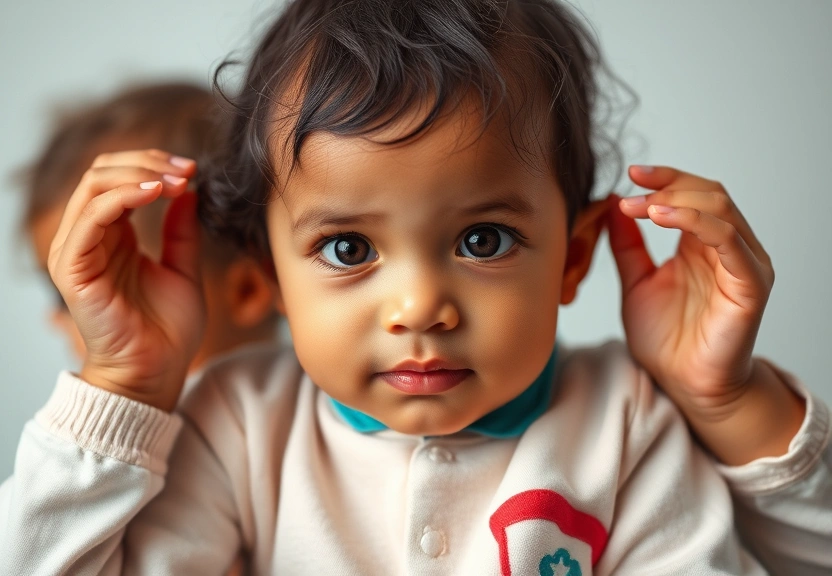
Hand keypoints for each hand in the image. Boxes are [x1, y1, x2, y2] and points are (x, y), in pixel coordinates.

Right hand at [48, 150, 205, 411]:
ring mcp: (78, 251)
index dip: (154, 166)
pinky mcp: (74, 268)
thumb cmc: (168, 330)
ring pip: (94, 186)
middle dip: (147, 162)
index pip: (118, 179)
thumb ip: (181, 230)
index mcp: (113, 236)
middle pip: (102, 173)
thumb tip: (189, 190)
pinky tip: (156, 193)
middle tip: (186, 168)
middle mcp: (90, 238)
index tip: (193, 170)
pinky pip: (92, 217)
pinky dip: (124, 196)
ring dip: (138, 173)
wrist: (157, 371)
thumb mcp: (184, 268)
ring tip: (176, 180)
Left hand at [607, 165, 803, 463]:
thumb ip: (628, 245)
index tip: (630, 174)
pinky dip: (695, 221)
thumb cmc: (666, 340)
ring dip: (677, 199)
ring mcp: (743, 263)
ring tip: (640, 205)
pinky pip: (728, 239)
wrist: (684, 385)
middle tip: (631, 190)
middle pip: (708, 192)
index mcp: (702, 244)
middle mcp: (728, 248)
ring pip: (720, 208)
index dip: (664, 178)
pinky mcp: (750, 283)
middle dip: (668, 184)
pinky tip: (661, 218)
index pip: (692, 193)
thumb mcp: (636, 282)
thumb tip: (611, 205)